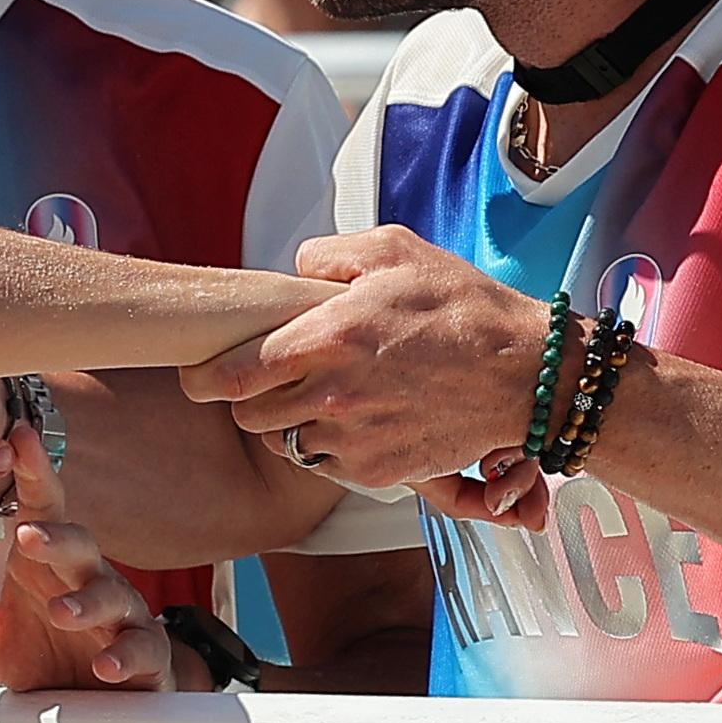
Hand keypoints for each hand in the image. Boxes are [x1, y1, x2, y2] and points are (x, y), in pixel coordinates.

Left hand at [0, 425, 209, 692]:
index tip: (19, 437)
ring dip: (87, 601)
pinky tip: (107, 665)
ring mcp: (120, 614)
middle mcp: (87, 579)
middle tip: (28, 536)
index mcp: (48, 565)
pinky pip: (144, 648)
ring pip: (112, 594)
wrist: (101, 697)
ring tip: (62, 612)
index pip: (41, 509)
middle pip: (78, 544)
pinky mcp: (147, 655)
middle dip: (56, 537)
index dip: (33, 472)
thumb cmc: (51, 657)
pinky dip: (127, 655)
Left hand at [181, 227, 557, 508]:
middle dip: (247, 396)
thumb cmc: (461, 308)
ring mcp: (354, 439)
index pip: (230, 373)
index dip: (203, 376)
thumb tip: (293, 270)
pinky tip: (349, 417)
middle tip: (266, 377)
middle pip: (247, 413)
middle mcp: (332, 395)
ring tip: (315, 394)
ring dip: (286, 422)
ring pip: (282, 442)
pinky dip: (325, 446)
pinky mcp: (378, 472)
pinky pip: (324, 464)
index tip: (197, 374)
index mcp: (326, 339)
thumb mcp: (393, 250)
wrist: (524, 373)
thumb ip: (327, 255)